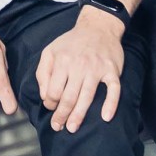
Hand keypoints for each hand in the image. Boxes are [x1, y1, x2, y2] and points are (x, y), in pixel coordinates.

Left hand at [35, 9, 124, 132]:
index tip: (51, 109)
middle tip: (58, 127)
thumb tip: (44, 96)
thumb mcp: (50, 51)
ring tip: (72, 128)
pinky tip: (105, 117)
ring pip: (87, 96)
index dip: (50, 103)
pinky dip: (110, 104)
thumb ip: (42, 72)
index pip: (53, 90)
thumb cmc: (71, 43)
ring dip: (79, 115)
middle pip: (69, 97)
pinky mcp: (112, 71)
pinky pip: (113, 90)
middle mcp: (79, 65)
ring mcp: (97, 68)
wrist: (98, 27)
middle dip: (62, 115)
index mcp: (61, 60)